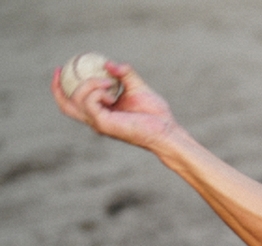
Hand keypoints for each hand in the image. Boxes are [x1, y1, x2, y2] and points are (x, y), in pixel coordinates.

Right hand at [51, 60, 177, 151]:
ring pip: (77, 100)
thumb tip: (109, 64)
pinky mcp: (104, 124)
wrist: (166, 128)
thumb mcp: (137, 87)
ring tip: (110, 82)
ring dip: (89, 84)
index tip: (61, 68)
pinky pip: (89, 103)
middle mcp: (96, 120)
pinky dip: (96, 91)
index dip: (62, 88)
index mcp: (101, 113)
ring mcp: (99, 124)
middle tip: (61, 68)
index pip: (74, 103)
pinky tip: (112, 90)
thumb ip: (124, 74)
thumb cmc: (155, 113)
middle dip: (58, 87)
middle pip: (66, 106)